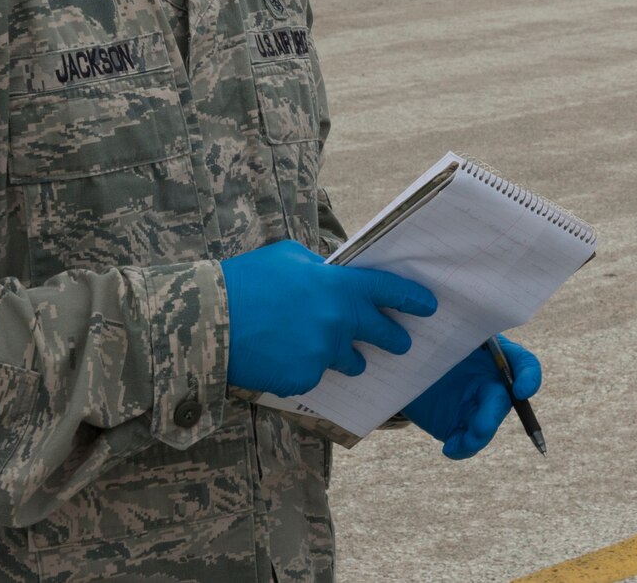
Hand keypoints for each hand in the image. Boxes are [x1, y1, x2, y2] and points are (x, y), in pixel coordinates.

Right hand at [219, 240, 437, 397]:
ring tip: (331, 348)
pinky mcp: (303, 379)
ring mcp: (322, 354)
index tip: (428, 306)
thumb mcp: (288, 257)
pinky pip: (314, 375)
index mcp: (338, 286)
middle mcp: (338, 322)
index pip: (389, 291)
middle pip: (383, 335)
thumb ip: (320, 268)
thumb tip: (334, 275)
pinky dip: (305, 368)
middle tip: (401, 342)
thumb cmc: (246, 281)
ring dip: (348, 357)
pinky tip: (283, 357)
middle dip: (395, 339)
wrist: (208, 320)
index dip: (412, 299)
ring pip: (350, 361)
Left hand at [403, 335, 541, 459]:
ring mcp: (475, 406)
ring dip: (479, 436)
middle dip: (493, 415)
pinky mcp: (458, 425)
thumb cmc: (430, 339)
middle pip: (504, 401)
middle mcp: (490, 382)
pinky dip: (461, 448)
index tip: (522, 390)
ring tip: (461, 442)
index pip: (524, 364)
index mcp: (494, 353)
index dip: (529, 377)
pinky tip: (450, 448)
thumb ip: (457, 334)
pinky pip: (466, 442)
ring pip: (487, 426)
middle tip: (481, 426)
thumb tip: (472, 334)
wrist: (404, 364)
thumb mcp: (443, 332)